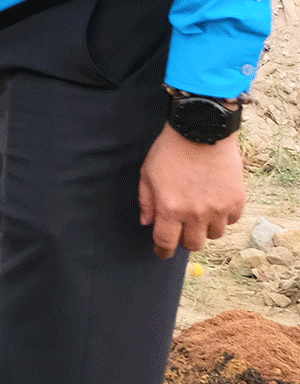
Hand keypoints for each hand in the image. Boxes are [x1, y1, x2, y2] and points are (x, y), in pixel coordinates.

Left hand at [141, 125, 245, 255]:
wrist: (202, 131)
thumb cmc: (170, 150)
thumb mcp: (147, 174)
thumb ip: (147, 202)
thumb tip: (147, 223)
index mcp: (170, 209)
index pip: (166, 242)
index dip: (163, 251)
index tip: (162, 252)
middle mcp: (196, 214)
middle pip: (193, 245)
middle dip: (185, 240)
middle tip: (181, 228)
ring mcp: (218, 209)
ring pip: (214, 235)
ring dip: (204, 228)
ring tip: (199, 212)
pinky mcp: (236, 201)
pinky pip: (231, 221)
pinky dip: (223, 217)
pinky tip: (215, 203)